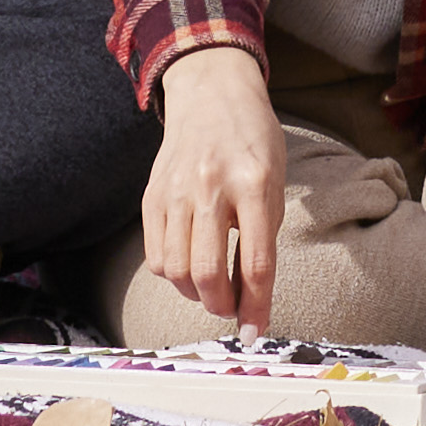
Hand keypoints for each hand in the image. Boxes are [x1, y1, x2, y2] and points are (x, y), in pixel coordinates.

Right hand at [140, 46, 292, 337]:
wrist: (211, 92)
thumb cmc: (253, 140)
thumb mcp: (274, 181)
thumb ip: (264, 236)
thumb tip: (252, 299)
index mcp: (254, 182)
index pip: (256, 262)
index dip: (256, 306)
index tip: (255, 333)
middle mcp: (211, 186)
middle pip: (206, 272)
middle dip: (220, 306)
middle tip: (231, 308)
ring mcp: (175, 190)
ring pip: (175, 271)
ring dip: (194, 294)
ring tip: (211, 286)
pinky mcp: (151, 196)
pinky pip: (155, 256)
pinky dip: (172, 275)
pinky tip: (189, 264)